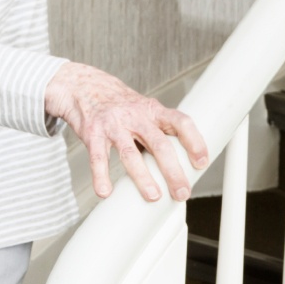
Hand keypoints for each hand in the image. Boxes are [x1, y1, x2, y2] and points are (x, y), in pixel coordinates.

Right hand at [45, 62, 208, 201]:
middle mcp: (135, 116)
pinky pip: (98, 158)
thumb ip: (159, 132)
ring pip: (130, 154)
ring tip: (154, 196)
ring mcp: (113, 125)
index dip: (194, 142)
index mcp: (153, 110)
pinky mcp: (93, 134)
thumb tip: (180, 166)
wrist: (82, 86)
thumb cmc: (120, 104)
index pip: (180, 122)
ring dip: (143, 178)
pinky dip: (101, 177)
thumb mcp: (144, 110)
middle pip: (159, 144)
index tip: (202, 163)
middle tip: (182, 192)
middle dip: (173, 171)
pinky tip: (105, 192)